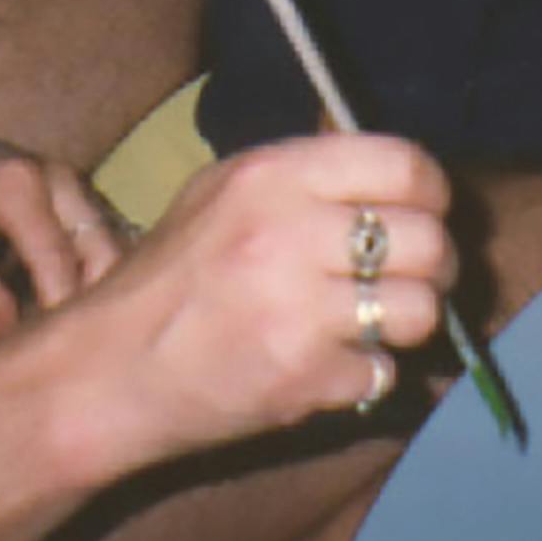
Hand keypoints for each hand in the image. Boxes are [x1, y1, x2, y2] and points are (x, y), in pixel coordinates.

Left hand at [0, 90, 124, 337]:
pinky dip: (87, 271)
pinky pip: (97, 237)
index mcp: (24, 190)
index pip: (59, 265)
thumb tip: (16, 350)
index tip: (51, 358)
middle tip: (66, 345)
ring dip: (92, 287)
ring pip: (108, 245)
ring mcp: (73, 181)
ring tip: (63, 326)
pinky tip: (60, 298)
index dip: (59, 315)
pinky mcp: (75, 190)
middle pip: (103, 252)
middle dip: (91, 302)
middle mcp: (61, 180)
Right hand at [61, 134, 456, 472]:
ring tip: (372, 326)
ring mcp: (297, 309)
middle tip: (413, 281)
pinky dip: (363, 375)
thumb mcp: (222, 194)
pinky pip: (382, 372)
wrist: (107, 371)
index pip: (402, 163)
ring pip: (420, 310)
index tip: (425, 214)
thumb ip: (302, 179)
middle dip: (434, 267)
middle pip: (427, 240)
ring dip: (407, 325)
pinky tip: (326, 366)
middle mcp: (288, 233)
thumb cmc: (170, 280)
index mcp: (270, 175)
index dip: (430, 193)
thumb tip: (394, 180)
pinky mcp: (302, 376)